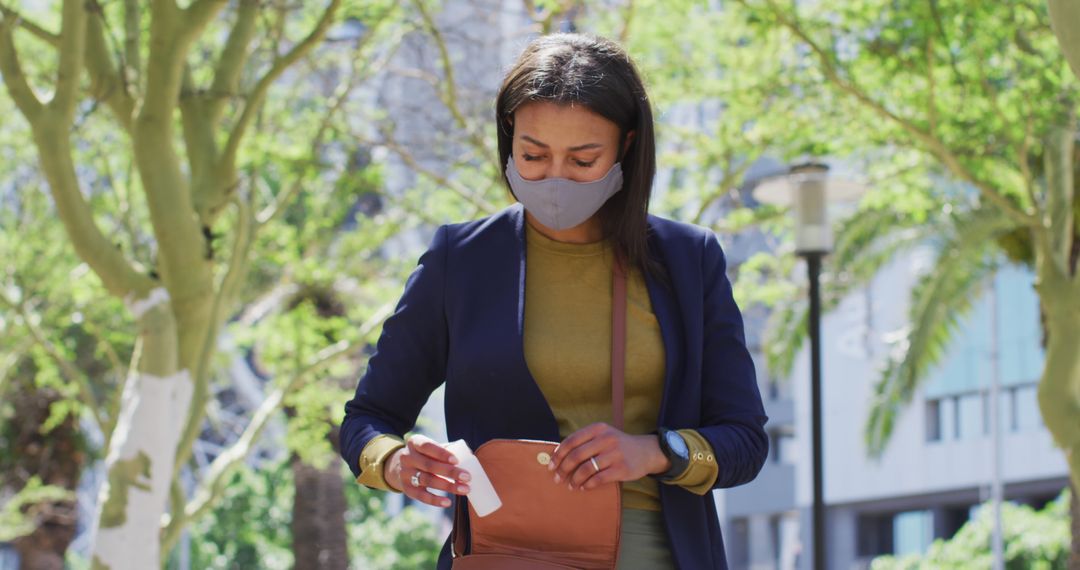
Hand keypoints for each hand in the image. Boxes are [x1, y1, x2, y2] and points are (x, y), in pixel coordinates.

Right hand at [384, 434, 471, 507]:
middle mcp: (407, 457)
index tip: (456, 460)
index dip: (441, 453)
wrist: (400, 466)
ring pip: (427, 480)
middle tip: (467, 477)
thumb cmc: (425, 455)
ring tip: (464, 489)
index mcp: (415, 442)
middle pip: (429, 465)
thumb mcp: (432, 448)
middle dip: (450, 472)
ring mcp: (405, 473)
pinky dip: (435, 500)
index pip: (427, 446)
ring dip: (447, 486)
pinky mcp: (406, 489)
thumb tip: (470, 456)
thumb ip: (449, 450)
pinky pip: (421, 496)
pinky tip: (448, 502)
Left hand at [548, 423, 669, 490]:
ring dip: (575, 479)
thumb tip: (557, 457)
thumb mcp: (603, 436)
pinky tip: (584, 487)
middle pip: (577, 455)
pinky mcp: (622, 468)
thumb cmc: (617, 445)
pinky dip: (588, 484)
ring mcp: (615, 453)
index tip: (550, 466)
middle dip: (563, 469)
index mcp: (598, 429)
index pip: (572, 441)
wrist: (646, 451)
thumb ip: (584, 442)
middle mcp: (606, 439)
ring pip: (587, 468)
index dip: (558, 454)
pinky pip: (599, 479)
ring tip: (571, 485)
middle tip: (557, 479)